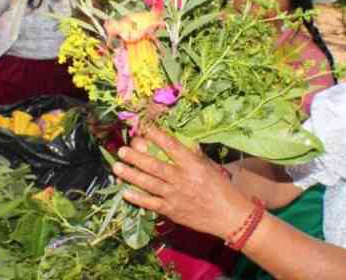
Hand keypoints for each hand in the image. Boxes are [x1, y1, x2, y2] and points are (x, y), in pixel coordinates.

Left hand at [113, 127, 255, 240]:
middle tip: (122, 149)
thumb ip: (193, 154)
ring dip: (131, 175)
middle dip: (136, 156)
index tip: (144, 129)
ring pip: (149, 183)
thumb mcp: (210, 166)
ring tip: (117, 166)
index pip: (171, 147)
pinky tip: (125, 192)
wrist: (229, 216)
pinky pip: (151, 203)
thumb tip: (180, 140)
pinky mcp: (172, 211)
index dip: (156, 136)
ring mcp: (176, 196)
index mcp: (193, 165)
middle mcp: (182, 179)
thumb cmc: (221, 188)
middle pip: (154, 165)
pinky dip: (138, 198)